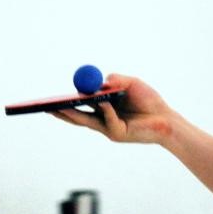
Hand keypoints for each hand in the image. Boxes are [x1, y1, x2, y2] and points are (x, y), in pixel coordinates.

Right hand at [50, 74, 173, 143]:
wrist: (167, 118)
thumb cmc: (149, 101)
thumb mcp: (130, 84)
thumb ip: (114, 80)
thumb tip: (98, 82)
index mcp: (104, 108)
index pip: (81, 106)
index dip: (66, 103)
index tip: (51, 98)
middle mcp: (103, 120)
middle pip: (77, 116)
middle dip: (61, 111)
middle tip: (45, 106)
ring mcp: (108, 128)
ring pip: (86, 121)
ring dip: (72, 113)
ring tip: (57, 106)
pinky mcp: (117, 133)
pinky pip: (107, 118)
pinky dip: (107, 108)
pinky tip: (107, 101)